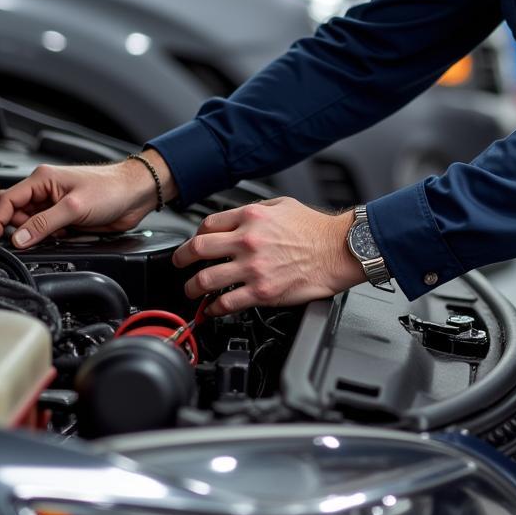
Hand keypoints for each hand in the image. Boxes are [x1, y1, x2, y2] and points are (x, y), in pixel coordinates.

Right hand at [0, 149, 175, 248]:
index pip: (6, 201)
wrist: (136, 194)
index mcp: (42, 179)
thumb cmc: (111, 188)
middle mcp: (45, 191)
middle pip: (15, 214)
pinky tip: (64, 237)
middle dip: (17, 230)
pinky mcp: (65, 217)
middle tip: (30, 240)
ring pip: (30, 225)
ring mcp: (55, 205)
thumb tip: (18, 238)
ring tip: (54, 235)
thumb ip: (44, 223)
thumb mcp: (74, 207)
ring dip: (35, 235)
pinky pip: (46, 231)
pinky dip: (49, 238)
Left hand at [172, 197, 362, 315]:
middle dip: (181, 259)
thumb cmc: (315, 229)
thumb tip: (235, 218)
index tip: (194, 243)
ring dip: (192, 287)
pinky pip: (226, 303)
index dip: (196, 235)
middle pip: (198, 249)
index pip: (208, 224)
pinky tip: (211, 309)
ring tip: (191, 290)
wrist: (337, 250)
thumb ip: (255, 210)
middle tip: (178, 264)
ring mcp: (253, 268)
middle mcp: (247, 241)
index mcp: (251, 217)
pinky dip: (213, 309)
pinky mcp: (261, 292)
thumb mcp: (282, 205)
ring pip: (205, 279)